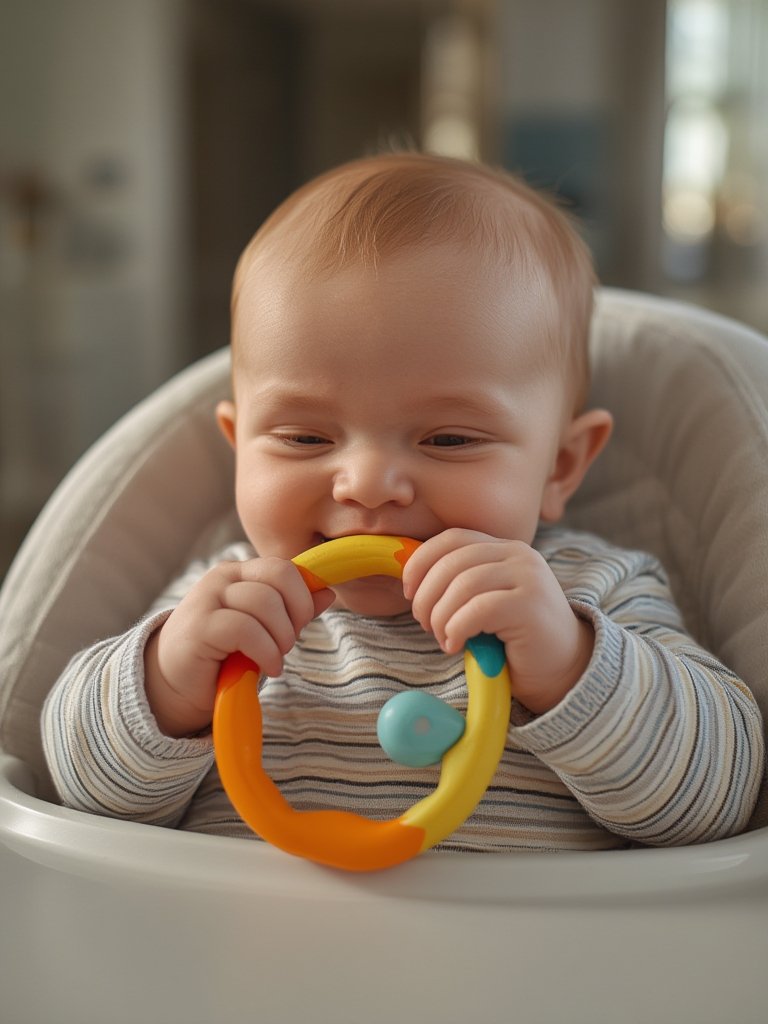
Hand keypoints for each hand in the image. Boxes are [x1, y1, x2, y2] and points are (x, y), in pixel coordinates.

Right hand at [144, 558, 334, 736]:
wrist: (174, 685)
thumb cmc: (222, 655)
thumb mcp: (264, 629)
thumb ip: (292, 610)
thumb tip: (328, 592)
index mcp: (239, 573)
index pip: (284, 567)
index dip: (303, 595)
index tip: (300, 624)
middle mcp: (222, 578)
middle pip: (279, 577)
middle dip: (296, 613)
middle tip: (289, 642)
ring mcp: (208, 599)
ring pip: (265, 602)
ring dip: (281, 637)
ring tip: (275, 658)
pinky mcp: (200, 627)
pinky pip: (246, 629)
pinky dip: (266, 652)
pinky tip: (267, 668)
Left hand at [402, 529, 593, 714]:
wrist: (564, 669)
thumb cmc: (515, 640)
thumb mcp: (484, 601)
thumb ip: (459, 585)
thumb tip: (411, 582)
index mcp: (505, 548)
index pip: (452, 538)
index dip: (421, 562)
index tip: (408, 592)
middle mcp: (519, 555)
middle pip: (452, 562)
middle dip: (426, 595)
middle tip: (424, 623)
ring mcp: (528, 577)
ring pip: (463, 585)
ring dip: (440, 615)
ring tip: (442, 637)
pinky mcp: (530, 604)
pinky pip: (477, 609)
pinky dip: (456, 627)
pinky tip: (455, 645)